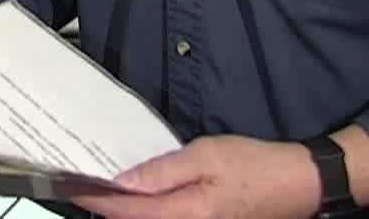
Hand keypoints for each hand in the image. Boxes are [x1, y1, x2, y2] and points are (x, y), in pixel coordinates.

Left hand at [57, 135, 319, 218]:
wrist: (299, 185)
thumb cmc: (256, 166)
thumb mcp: (208, 155)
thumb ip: (163, 172)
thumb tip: (124, 182)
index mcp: (187, 214)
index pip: (128, 211)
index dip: (95, 199)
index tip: (69, 185)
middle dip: (103, 206)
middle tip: (74, 184)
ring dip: (122, 210)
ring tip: (95, 188)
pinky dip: (142, 211)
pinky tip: (132, 196)